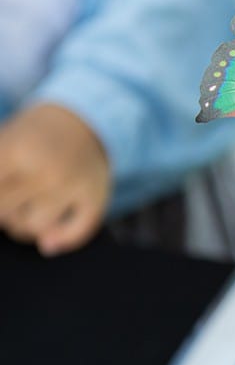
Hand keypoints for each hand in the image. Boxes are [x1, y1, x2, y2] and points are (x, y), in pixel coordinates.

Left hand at [0, 103, 110, 254]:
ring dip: (25, 226)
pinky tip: (48, 243)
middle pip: (4, 214)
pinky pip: (76, 233)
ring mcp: (74, 186)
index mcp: (17, 151)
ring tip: (27, 209)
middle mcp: (48, 170)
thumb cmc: (31, 139)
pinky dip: (62, 240)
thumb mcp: (4, 146)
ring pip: (35, 228)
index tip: (7, 184)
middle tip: (13, 194)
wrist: (81, 121)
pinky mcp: (96, 198)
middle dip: (3, 210)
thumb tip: (41, 243)